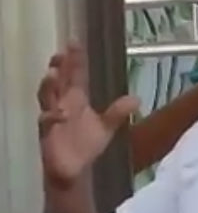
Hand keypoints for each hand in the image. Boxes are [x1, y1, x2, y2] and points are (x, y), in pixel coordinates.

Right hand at [38, 43, 138, 187]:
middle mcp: (62, 104)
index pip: (75, 75)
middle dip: (58, 67)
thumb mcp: (106, 127)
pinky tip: (58, 113)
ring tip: (53, 74)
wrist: (74, 170)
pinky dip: (51, 116)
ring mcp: (53, 117)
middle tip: (60, 54)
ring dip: (49, 86)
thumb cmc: (86, 144)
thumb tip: (136, 99)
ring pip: (47, 97)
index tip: (74, 42)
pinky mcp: (48, 133)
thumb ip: (118, 112)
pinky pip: (46, 122)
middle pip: (59, 81)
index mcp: (76, 99)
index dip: (75, 59)